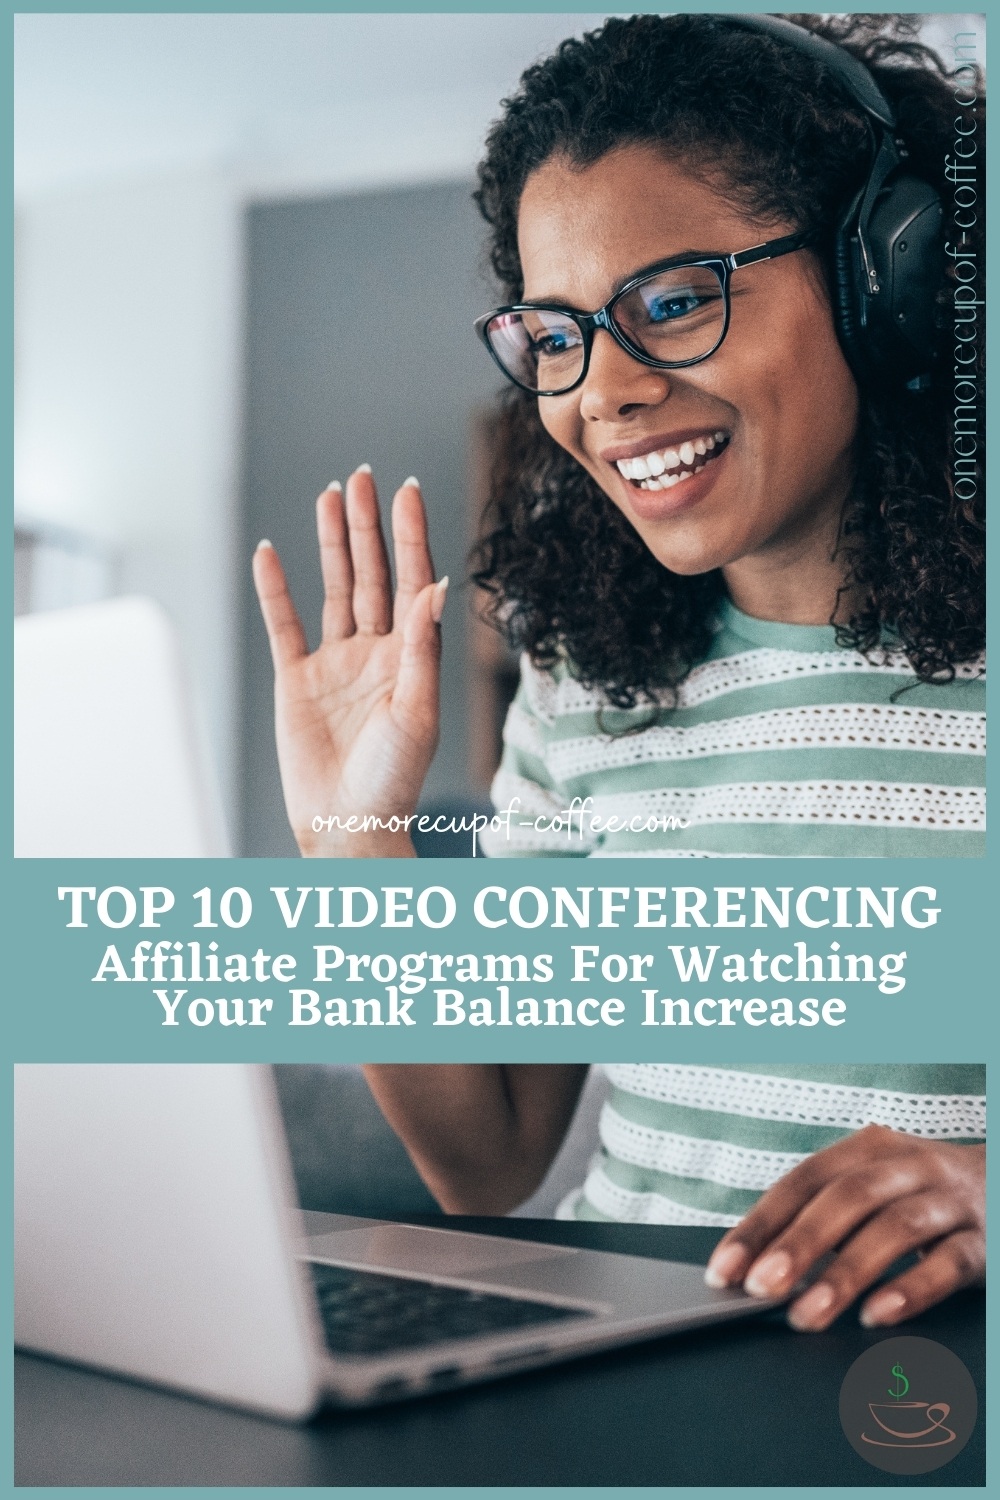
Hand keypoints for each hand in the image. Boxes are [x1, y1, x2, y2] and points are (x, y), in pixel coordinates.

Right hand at [252, 467, 446, 856]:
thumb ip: (421, 646)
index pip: (410, 581)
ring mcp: (335, 664)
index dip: (408, 535)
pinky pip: (284, 625)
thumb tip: (435, 585)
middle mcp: (375, 653)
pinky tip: (270, 552)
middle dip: (367, 525)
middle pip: (372, 574)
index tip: (406, 491)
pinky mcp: (296, 680)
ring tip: (329, 496)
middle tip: (362, 477)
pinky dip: (275, 589)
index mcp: (411, 657)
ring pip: (334, 589)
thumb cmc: (393, 778)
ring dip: (332, 543)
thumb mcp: (416, 710)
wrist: (348, 824)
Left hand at [704, 1124, 984, 1330]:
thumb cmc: (919, 1197)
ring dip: (845, 1274)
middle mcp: (908, 1165)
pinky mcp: (985, 1242)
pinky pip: (948, 1263)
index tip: (724, 1270)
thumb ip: (824, 1221)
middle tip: (760, 1289)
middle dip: (798, 1245)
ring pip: (894, 1230)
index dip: (761, 1223)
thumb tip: (753, 1270)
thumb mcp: (874, 1191)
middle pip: (846, 1198)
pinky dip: (910, 1290)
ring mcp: (949, 1200)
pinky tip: (877, 1317)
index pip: (804, 1180)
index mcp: (868, 1148)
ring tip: (807, 1314)